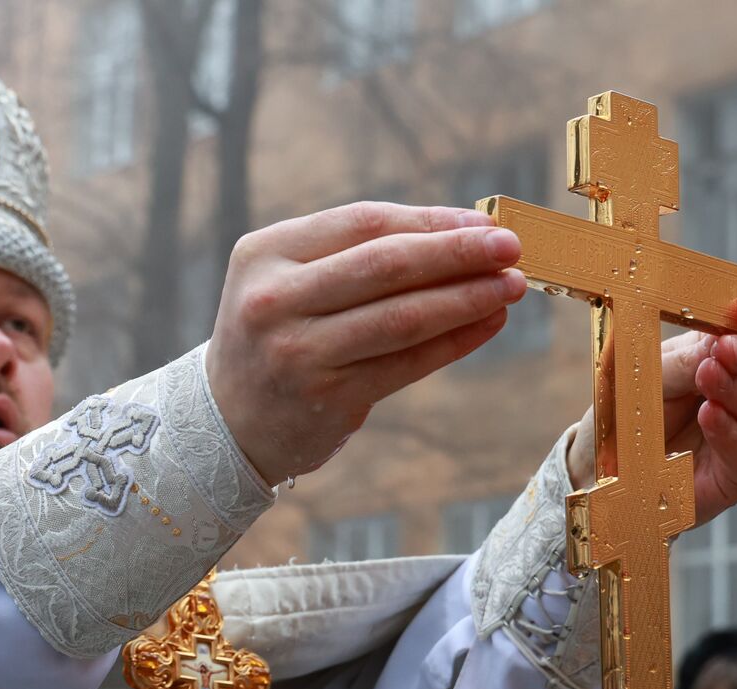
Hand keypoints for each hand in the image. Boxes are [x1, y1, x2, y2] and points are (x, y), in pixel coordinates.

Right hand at [206, 202, 525, 485]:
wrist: (225, 419)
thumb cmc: (275, 334)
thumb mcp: (288, 279)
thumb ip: (357, 254)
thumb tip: (460, 232)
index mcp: (265, 254)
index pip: (363, 224)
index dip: (429, 221)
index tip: (484, 222)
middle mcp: (274, 300)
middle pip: (384, 266)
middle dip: (456, 253)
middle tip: (511, 247)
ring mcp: (298, 353)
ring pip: (401, 318)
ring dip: (464, 299)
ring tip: (509, 287)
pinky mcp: (326, 398)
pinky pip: (405, 364)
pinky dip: (453, 342)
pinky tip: (486, 324)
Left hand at [566, 290, 736, 525]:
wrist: (600, 470)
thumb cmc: (624, 415)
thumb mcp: (640, 378)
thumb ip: (679, 362)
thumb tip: (719, 342)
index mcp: (716, 358)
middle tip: (725, 349)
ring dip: (736, 391)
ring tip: (708, 377)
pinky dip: (732, 432)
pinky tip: (711, 416)